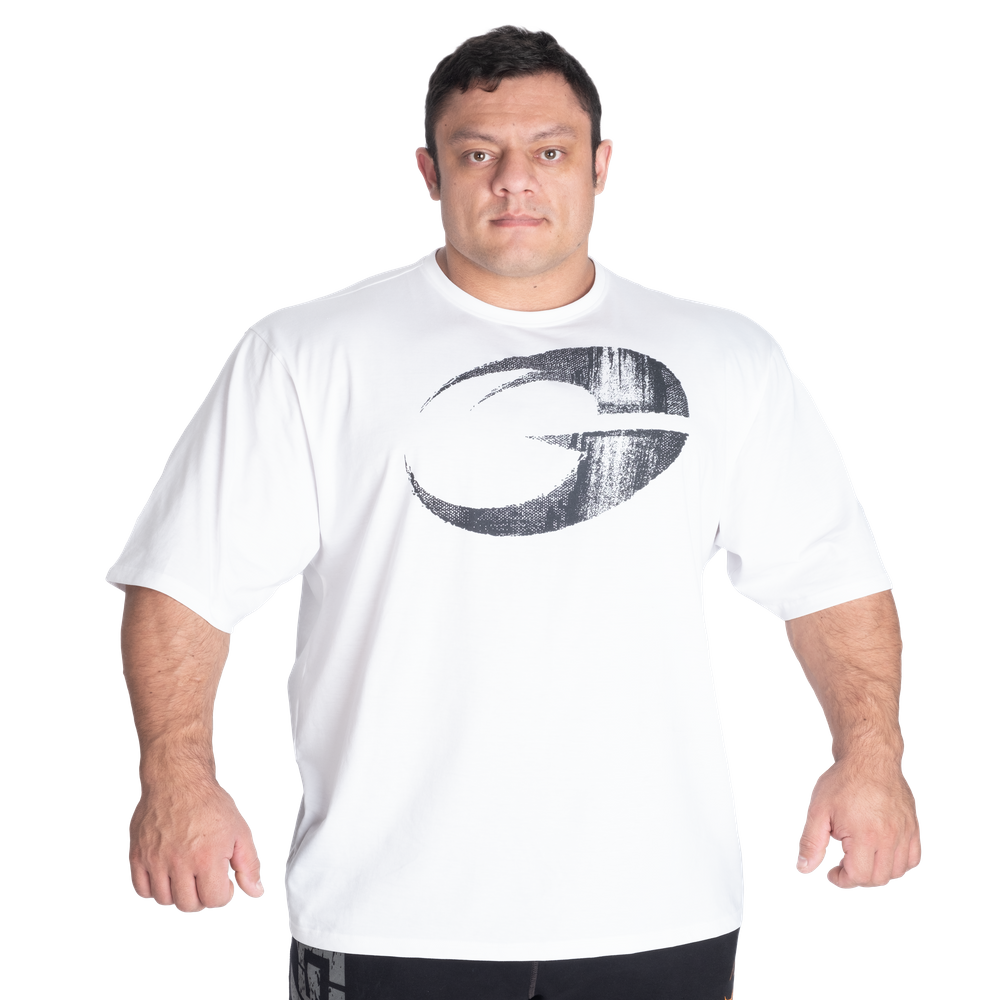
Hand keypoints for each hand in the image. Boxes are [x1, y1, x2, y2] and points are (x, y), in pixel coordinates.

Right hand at [128, 773, 263, 910]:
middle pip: (188, 904)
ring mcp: (155, 860)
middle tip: (205, 880)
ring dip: (178, 893)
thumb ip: (248, 863)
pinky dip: (155, 887)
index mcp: (206, 857)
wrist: (177, 779)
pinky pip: (142, 889)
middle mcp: (179, 861)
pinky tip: (168, 873)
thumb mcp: (239, 830)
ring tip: (188, 874)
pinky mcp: (138, 856)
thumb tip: (254, 889)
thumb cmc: (207, 801)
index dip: (222, 893)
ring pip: (165, 899)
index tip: (223, 883)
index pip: (214, 900)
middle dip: (202, 895)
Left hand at [795, 754, 920, 887]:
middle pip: (878, 878)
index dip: (841, 879)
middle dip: (857, 877)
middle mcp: (890, 836)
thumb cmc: (845, 779)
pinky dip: (897, 863)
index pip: (858, 876)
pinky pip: (912, 858)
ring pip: (896, 872)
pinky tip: (881, 853)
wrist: (869, 757)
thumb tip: (804, 866)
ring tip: (860, 857)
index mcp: (866, 834)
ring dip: (877, 872)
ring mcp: (905, 832)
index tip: (832, 872)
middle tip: (843, 865)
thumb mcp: (818, 810)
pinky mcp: (913, 827)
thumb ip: (811, 841)